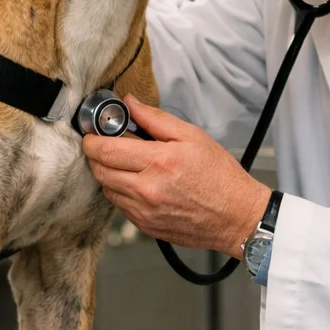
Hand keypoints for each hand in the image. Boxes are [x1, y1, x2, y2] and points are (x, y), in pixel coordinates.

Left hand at [82, 95, 272, 256]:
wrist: (237, 216)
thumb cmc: (219, 176)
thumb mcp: (192, 136)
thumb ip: (155, 119)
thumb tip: (130, 103)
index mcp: (158, 162)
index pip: (105, 151)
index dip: (92, 140)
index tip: (93, 133)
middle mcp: (147, 190)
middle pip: (100, 171)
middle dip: (97, 156)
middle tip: (107, 145)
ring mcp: (144, 212)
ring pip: (107, 190)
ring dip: (108, 174)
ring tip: (126, 164)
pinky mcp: (146, 226)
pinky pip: (120, 207)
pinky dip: (121, 192)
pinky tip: (138, 183)